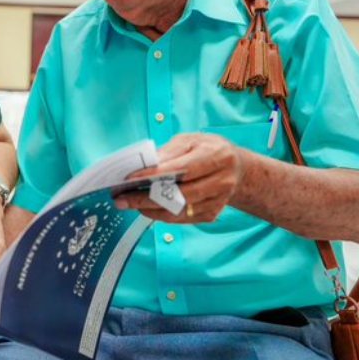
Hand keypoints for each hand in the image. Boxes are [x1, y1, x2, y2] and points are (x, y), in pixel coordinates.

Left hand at [113, 133, 245, 222]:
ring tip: (129, 203)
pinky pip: (182, 218)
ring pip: (179, 211)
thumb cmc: (208, 150)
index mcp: (218, 156)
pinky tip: (145, 208)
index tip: (130, 177)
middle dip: (146, 197)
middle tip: (122, 197)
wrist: (236, 168)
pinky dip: (161, 214)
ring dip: (150, 209)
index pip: (183, 168)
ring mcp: (219, 200)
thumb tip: (146, 164)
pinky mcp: (212, 214)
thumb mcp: (190, 140)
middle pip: (180, 194)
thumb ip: (169, 152)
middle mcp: (222, 181)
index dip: (155, 174)